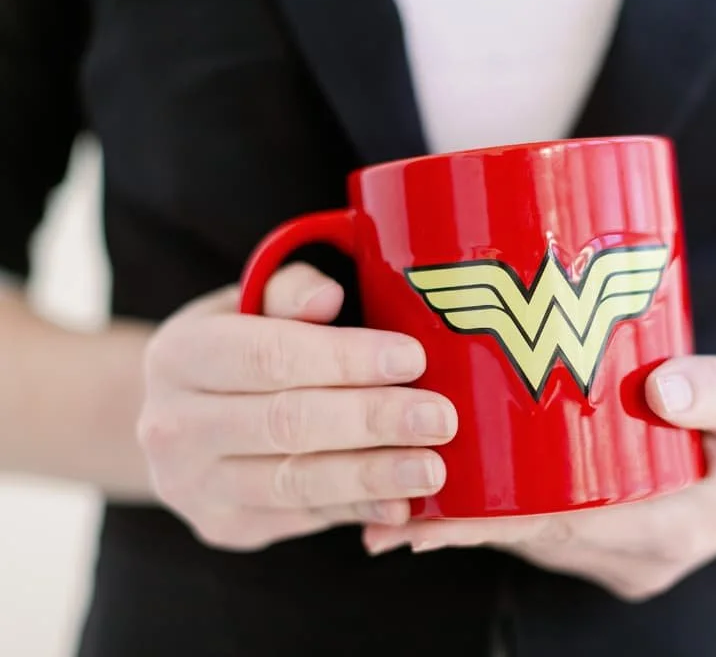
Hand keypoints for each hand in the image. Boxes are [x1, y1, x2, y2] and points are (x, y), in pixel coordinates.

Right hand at [138, 263, 457, 550]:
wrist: (188, 417)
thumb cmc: (241, 346)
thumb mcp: (252, 303)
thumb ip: (290, 291)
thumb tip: (327, 297)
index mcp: (180, 356)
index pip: (270, 357)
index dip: (345, 359)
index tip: (413, 359)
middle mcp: (173, 426)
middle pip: (287, 424)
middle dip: (372, 420)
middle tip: (439, 418)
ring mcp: (193, 486)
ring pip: (295, 482)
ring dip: (372, 476)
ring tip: (432, 469)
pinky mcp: (226, 527)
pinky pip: (303, 518)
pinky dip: (357, 511)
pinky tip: (403, 504)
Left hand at [362, 354, 715, 600]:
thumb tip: (665, 388)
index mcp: (671, 530)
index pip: (561, 529)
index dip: (490, 522)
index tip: (426, 513)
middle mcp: (640, 556)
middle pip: (533, 539)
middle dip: (461, 526)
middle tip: (382, 510)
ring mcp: (627, 556)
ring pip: (535, 539)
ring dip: (473, 523)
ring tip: (397, 505)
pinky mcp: (616, 542)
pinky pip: (550, 533)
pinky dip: (504, 516)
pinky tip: (456, 499)